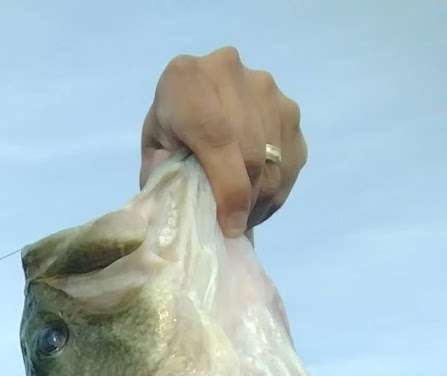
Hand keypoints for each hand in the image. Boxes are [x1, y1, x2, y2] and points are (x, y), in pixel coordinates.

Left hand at [139, 48, 306, 235]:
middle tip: (234, 228)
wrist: (195, 87)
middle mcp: (232, 75)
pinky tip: (259, 201)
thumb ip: (162, 178)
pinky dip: (278, 190)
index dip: (228, 191)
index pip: (219, 140)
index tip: (230, 227)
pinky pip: (292, 161)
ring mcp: (267, 90)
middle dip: (246, 203)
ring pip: (276, 162)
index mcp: (189, 82)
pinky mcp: (289, 108)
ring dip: (263, 200)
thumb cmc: (170, 124)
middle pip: (253, 156)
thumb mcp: (154, 149)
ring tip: (245, 216)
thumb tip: (186, 217)